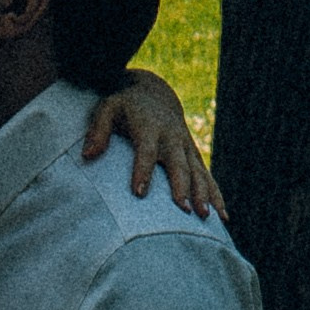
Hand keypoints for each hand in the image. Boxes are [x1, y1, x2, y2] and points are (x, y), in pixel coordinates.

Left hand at [83, 69, 220, 219]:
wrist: (153, 92)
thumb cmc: (124, 105)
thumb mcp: (107, 109)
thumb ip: (97, 131)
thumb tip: (87, 155)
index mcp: (149, 128)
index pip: (146, 151)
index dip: (143, 171)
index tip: (138, 193)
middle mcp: (171, 138)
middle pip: (178, 165)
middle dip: (183, 187)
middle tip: (185, 210)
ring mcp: (185, 147)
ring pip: (198, 172)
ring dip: (204, 194)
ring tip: (206, 217)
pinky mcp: (193, 155)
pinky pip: (207, 177)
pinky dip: (216, 195)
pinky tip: (223, 217)